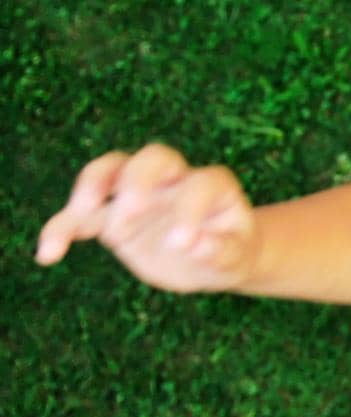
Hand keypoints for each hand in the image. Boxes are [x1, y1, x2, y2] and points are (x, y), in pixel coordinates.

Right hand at [36, 142, 260, 293]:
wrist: (213, 257)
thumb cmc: (231, 251)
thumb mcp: (236, 257)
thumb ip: (221, 251)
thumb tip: (196, 247)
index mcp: (213, 185)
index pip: (200, 184)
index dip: (190, 209)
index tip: (182, 244)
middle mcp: (174, 180)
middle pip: (152, 158)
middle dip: (137, 181)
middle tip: (130, 217)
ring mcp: (140, 194)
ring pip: (110, 171)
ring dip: (91, 188)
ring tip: (80, 217)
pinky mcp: (112, 217)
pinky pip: (80, 215)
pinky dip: (62, 228)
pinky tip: (49, 255)